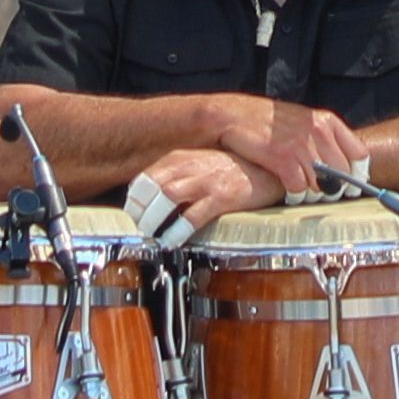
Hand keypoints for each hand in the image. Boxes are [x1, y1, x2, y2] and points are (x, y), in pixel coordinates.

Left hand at [136, 145, 284, 230]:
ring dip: (154, 220)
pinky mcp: (221, 198)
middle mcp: (189, 166)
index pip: (144, 178)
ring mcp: (206, 181)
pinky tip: (171, 241)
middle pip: (151, 188)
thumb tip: (150, 201)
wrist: (267, 168)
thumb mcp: (197, 164)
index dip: (133, 200)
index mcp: (179, 158)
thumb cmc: (230, 169)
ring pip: (166, 198)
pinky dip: (178, 230)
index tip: (131, 216)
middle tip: (137, 229)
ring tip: (151, 236)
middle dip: (139, 212)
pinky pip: (192, 217)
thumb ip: (174, 177)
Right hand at [200, 97, 364, 196]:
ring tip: (304, 192)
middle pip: (342, 173)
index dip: (359, 174)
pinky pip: (299, 188)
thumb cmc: (266, 120)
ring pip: (321, 184)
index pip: (359, 153)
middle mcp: (317, 131)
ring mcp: (300, 145)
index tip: (353, 185)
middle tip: (325, 195)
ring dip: (313, 194)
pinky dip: (295, 195)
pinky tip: (289, 192)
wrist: (231, 115)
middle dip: (334, 188)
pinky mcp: (282, 159)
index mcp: (326, 121)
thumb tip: (343, 164)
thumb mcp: (301, 119)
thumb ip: (322, 138)